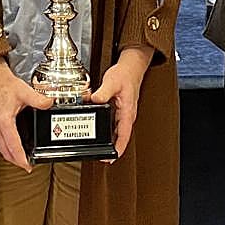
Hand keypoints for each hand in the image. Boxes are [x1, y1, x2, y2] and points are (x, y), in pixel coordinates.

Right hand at [0, 56, 51, 171]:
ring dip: (11, 157)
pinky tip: (14, 148)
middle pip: (5, 152)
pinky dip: (7, 149)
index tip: (28, 166)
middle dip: (17, 162)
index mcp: (4, 121)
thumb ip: (38, 99)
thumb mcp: (24, 91)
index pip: (13, 146)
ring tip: (23, 161)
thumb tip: (50, 104)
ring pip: (1, 149)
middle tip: (28, 167)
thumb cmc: (4, 84)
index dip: (21, 159)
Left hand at [89, 45, 152, 159]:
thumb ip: (102, 93)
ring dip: (110, 140)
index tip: (111, 158)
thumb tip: (93, 100)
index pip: (124, 135)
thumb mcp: (112, 82)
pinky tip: (100, 130)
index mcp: (127, 112)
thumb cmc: (125, 74)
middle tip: (103, 158)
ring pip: (117, 131)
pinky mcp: (120, 110)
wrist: (131, 67)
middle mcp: (127, 115)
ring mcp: (124, 113)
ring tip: (101, 148)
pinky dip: (108, 129)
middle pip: (121, 137)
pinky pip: (114, 124)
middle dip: (113, 148)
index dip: (118, 148)